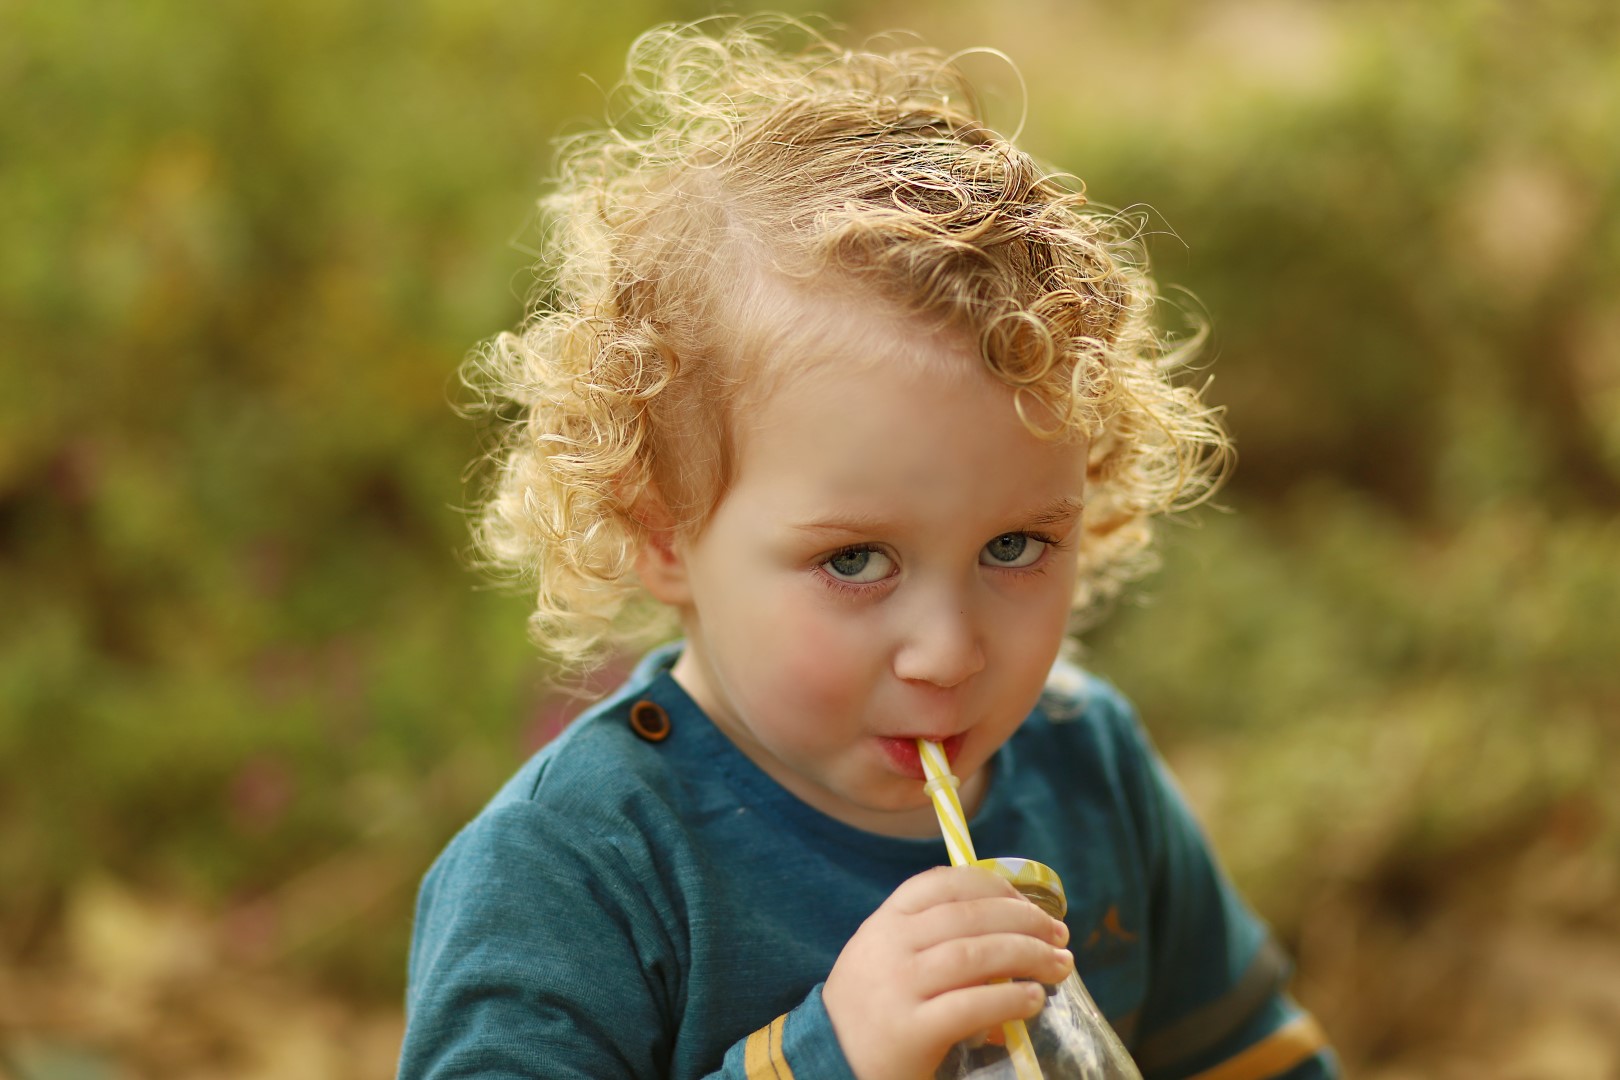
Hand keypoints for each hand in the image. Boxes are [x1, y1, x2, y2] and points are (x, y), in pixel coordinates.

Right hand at [823, 865, 1074, 1079]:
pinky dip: (1010, 999)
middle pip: (970, 916)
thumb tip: (1006, 925)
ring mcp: (898, 987)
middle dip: (1025, 920)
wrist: (827, 1062)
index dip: (994, 886)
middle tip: (1059, 934)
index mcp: (885, 922)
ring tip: (1059, 966)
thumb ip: (929, 936)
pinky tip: (1033, 1000)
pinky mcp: (910, 1031)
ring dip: (1028, 955)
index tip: (1027, 900)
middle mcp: (890, 946)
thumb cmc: (869, 1010)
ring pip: (975, 955)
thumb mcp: (885, 958)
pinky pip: (971, 1006)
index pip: (943, 883)